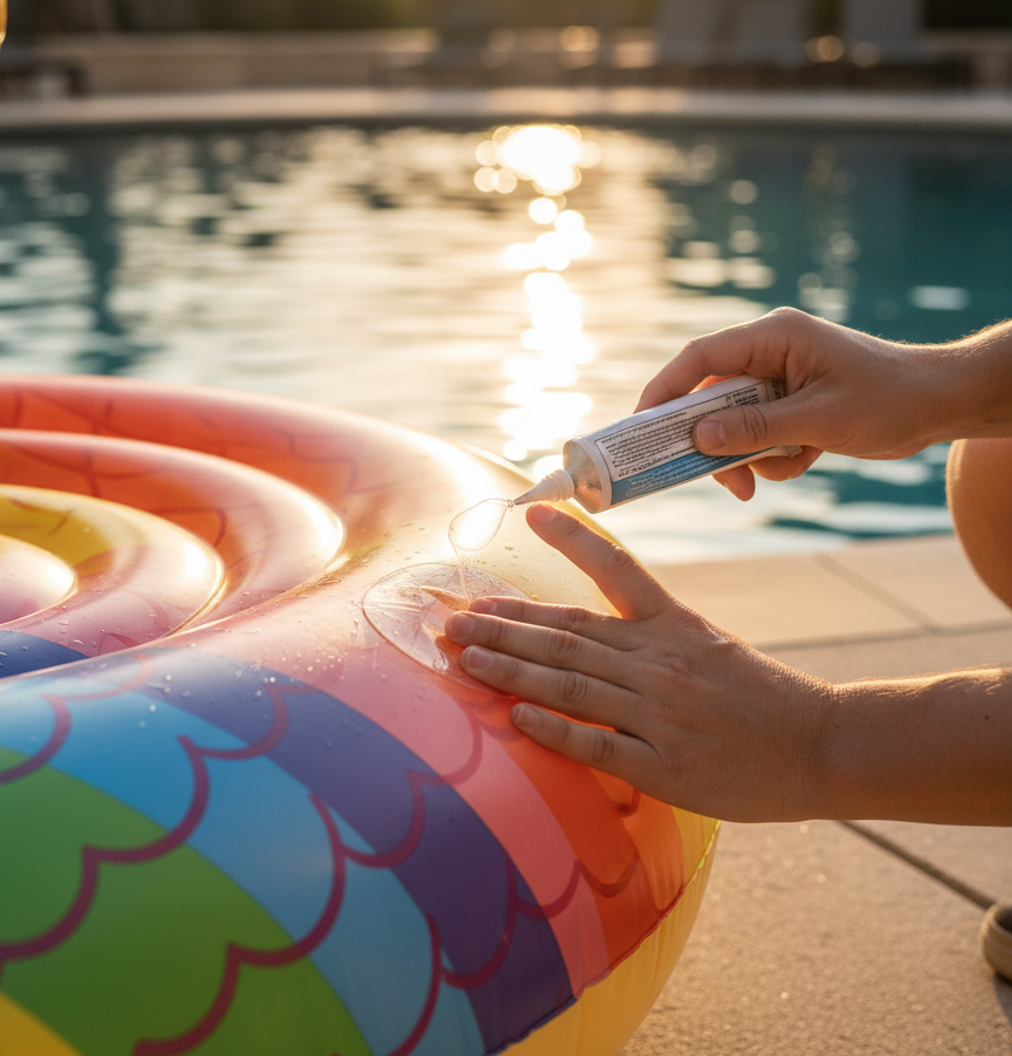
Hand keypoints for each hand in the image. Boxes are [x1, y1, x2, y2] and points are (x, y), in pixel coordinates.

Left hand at [445, 504, 834, 822]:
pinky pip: (599, 743)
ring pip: (571, 681)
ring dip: (510, 667)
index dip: (572, 539)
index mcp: (671, 625)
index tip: (534, 513)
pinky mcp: (668, 765)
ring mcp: (661, 712)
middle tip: (454, 618)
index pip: (614, 570)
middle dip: (504, 624)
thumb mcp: (708, 645)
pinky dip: (554, 729)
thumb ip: (652, 634)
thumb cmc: (763, 698)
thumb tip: (593, 631)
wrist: (823, 746)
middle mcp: (659, 660)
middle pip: (567, 634)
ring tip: (465, 655)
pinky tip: (516, 716)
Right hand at [635, 307, 966, 500]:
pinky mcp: (789, 402)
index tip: (642, 427)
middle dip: (716, 441)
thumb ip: (755, 428)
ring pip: (733, 421)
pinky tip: (809, 457)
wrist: (941, 405)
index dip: (664, 391)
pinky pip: (758, 433)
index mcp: (773, 336)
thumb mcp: (818, 419)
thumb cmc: (889, 399)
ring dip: (751, 454)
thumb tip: (699, 440)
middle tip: (723, 479)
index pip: (699, 358)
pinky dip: (775, 455)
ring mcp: (778, 377)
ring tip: (784, 468)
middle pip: (710, 396)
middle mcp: (769, 352)